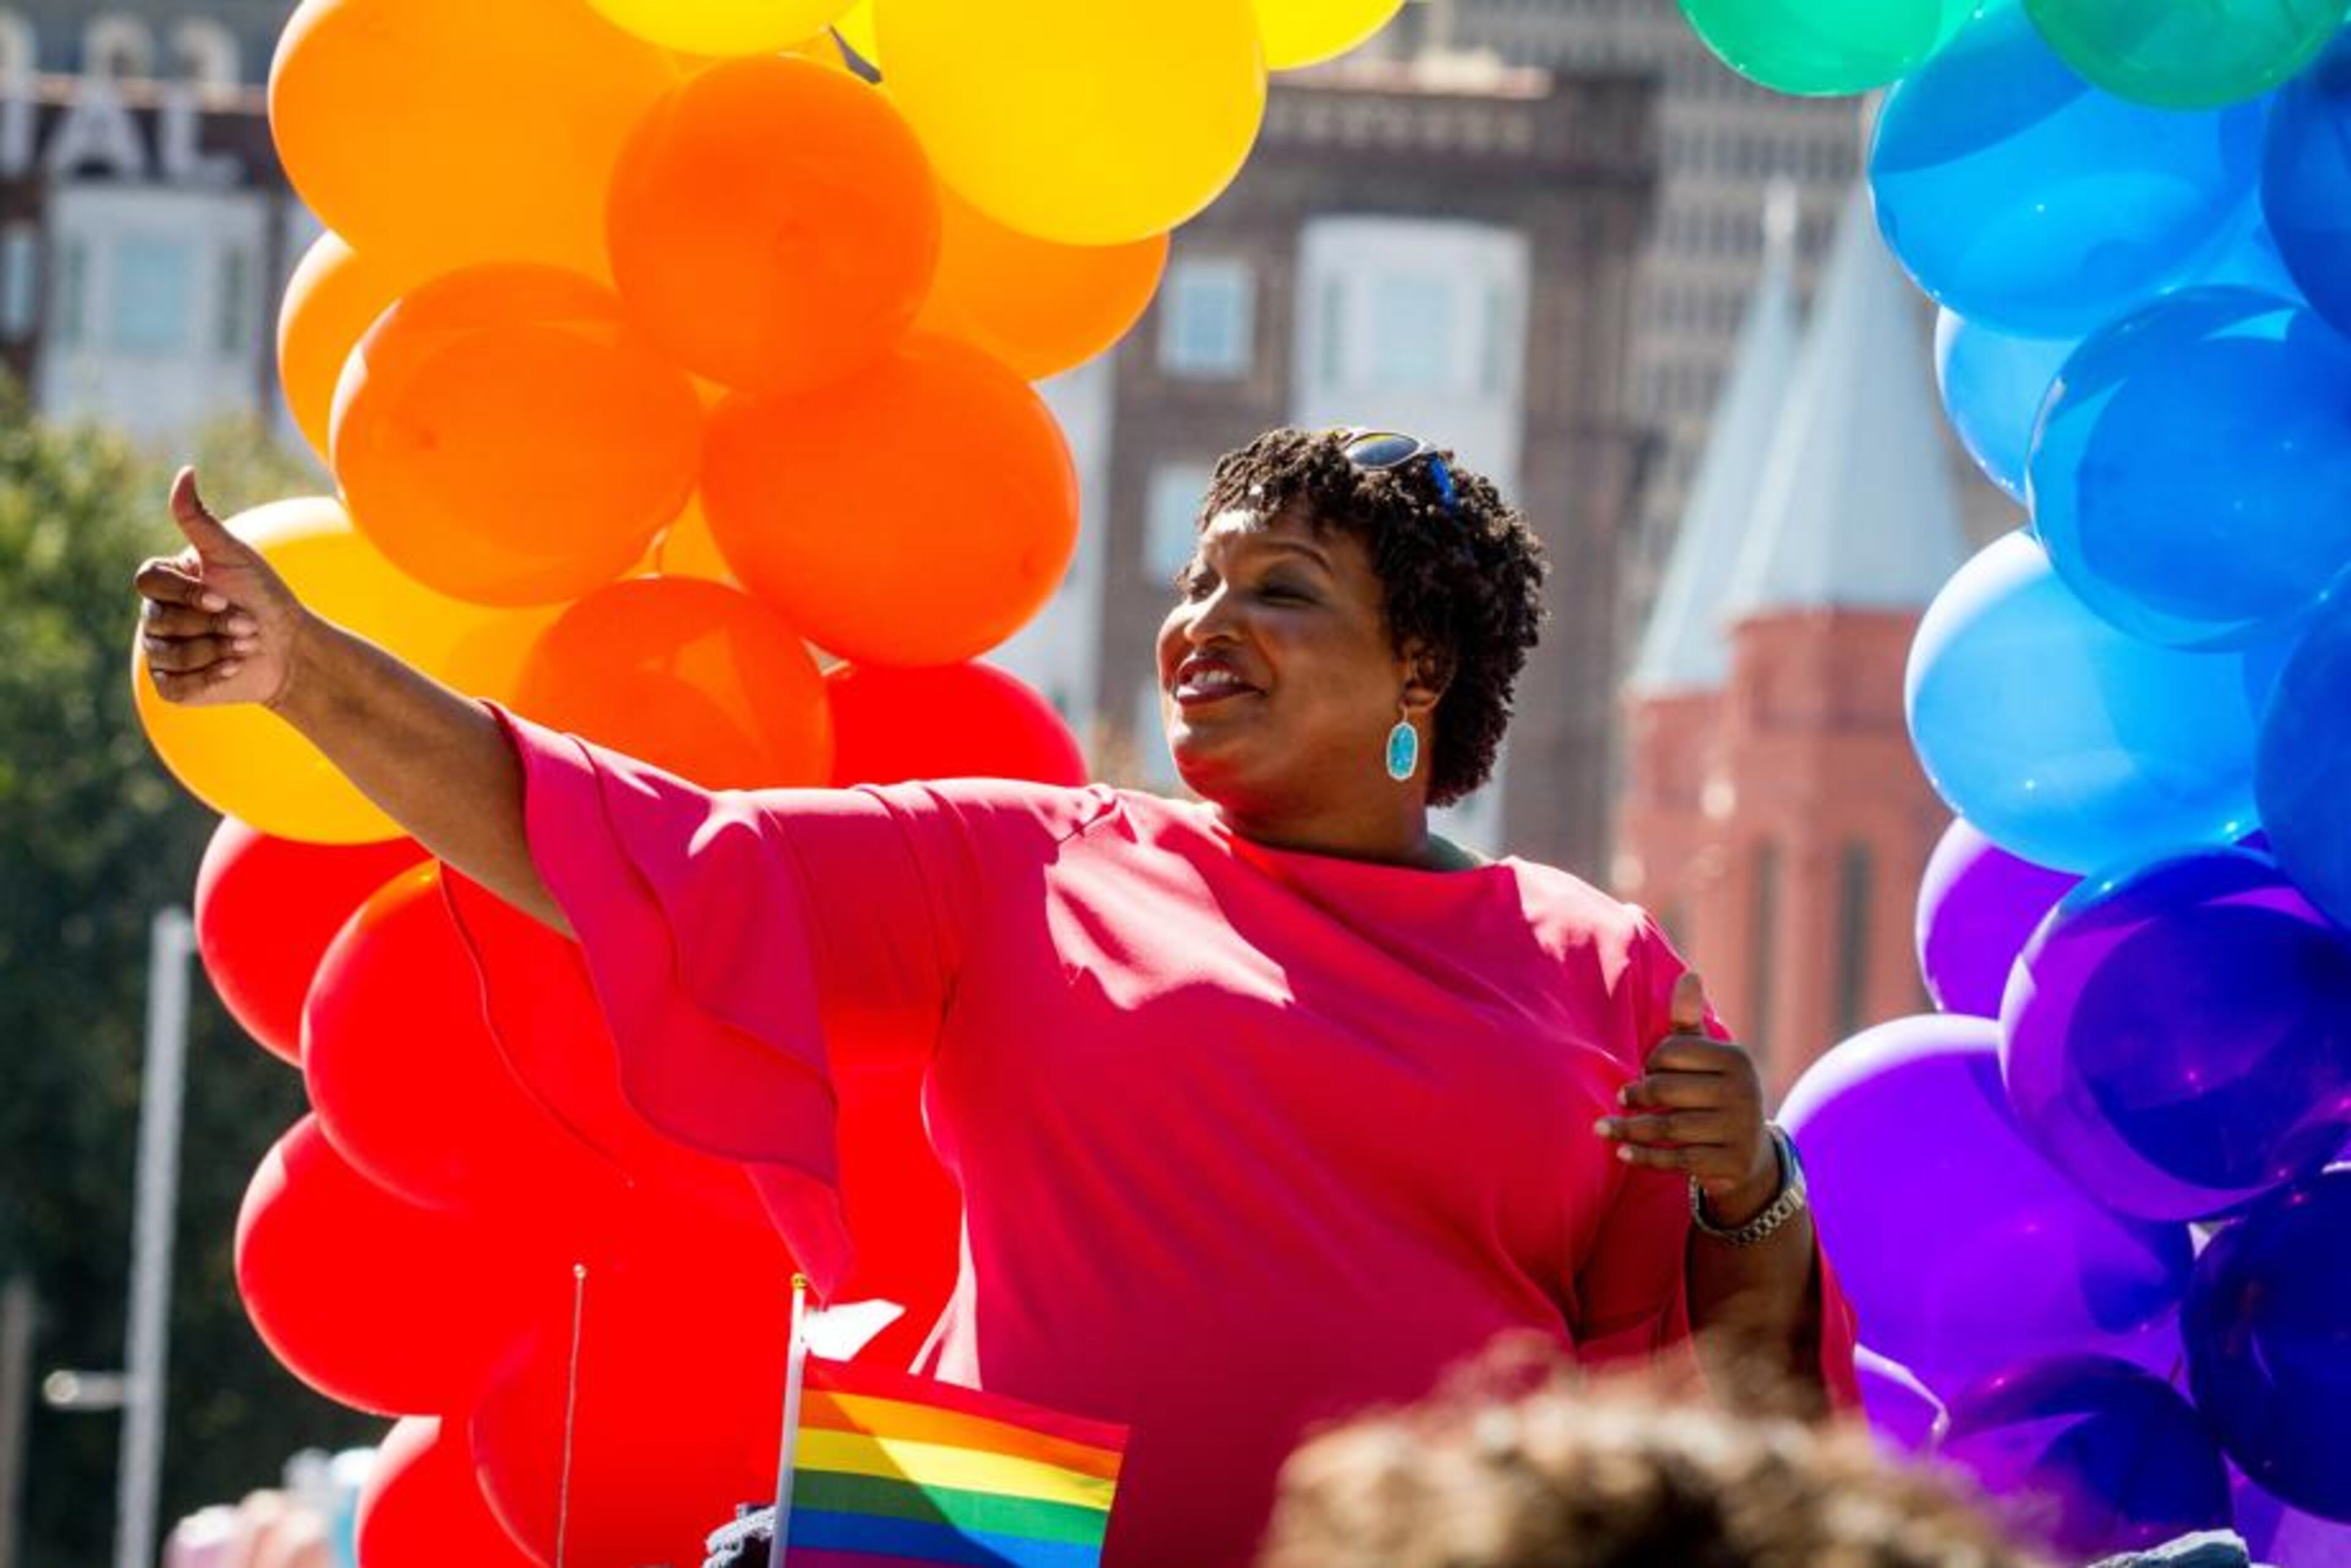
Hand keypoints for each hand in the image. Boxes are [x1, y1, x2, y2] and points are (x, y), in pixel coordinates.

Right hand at [133, 468, 304, 709]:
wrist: (290, 647)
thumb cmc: (264, 595)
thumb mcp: (234, 555)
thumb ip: (200, 520)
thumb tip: (185, 471)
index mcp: (165, 584)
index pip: (147, 582)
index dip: (186, 594)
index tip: (223, 598)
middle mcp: (156, 616)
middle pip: (159, 620)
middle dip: (212, 625)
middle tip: (247, 625)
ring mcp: (160, 652)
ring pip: (167, 653)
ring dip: (216, 650)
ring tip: (246, 645)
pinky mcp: (173, 686)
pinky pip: (174, 684)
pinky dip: (209, 676)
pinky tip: (233, 669)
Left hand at [1593, 971, 1778, 1224]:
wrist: (1747, 1151)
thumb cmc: (1713, 1091)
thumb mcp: (1706, 1055)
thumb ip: (1689, 1020)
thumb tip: (1690, 974)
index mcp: (1736, 1058)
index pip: (1674, 1051)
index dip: (1652, 1060)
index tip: (1647, 1069)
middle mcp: (1743, 1093)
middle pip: (1666, 1089)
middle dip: (1637, 1094)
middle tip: (1622, 1098)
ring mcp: (1738, 1130)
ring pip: (1668, 1127)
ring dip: (1629, 1128)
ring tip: (1602, 1128)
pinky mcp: (1729, 1164)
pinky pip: (1677, 1160)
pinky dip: (1644, 1156)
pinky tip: (1622, 1153)